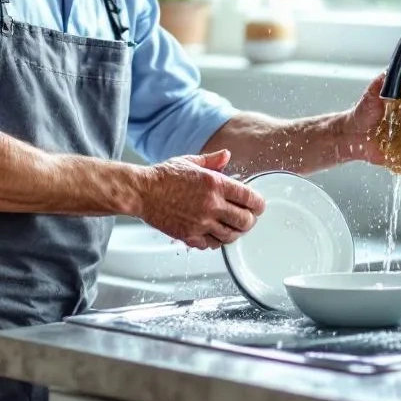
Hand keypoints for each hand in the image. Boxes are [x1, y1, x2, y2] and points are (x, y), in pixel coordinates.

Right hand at [136, 150, 266, 249]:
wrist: (141, 192)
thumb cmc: (163, 176)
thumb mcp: (190, 161)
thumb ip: (212, 160)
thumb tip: (227, 156)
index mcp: (215, 184)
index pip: (250, 198)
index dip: (259, 204)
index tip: (258, 206)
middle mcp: (211, 204)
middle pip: (245, 221)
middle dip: (250, 220)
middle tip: (247, 218)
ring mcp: (201, 222)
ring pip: (231, 236)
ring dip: (235, 232)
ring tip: (232, 227)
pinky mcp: (190, 236)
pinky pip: (212, 244)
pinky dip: (217, 241)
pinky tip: (214, 233)